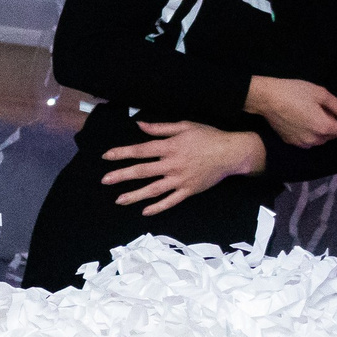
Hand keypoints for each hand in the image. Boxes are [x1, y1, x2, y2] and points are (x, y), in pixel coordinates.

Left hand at [100, 122, 266, 214]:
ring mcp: (180, 179)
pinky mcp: (189, 190)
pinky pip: (170, 201)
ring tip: (119, 200)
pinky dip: (157, 207)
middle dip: (122, 176)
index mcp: (170, 147)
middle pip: (142, 171)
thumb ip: (161, 128)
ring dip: (134, 195)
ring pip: (153, 189)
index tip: (107, 156)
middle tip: (105, 180)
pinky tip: (145, 211)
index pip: (140, 150)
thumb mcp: (185, 126)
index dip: (122, 153)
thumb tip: (139, 125)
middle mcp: (172, 164)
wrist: (231, 153)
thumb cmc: (208, 136)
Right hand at [245, 76, 336, 146]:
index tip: (335, 108)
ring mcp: (302, 143)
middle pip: (333, 135)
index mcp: (324, 128)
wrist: (267, 98)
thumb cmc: (295, 92)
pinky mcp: (291, 142)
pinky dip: (309, 132)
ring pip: (320, 139)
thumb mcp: (321, 94)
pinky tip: (300, 119)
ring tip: (309, 113)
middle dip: (332, 123)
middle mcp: (315, 140)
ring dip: (320, 129)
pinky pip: (307, 140)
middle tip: (320, 107)